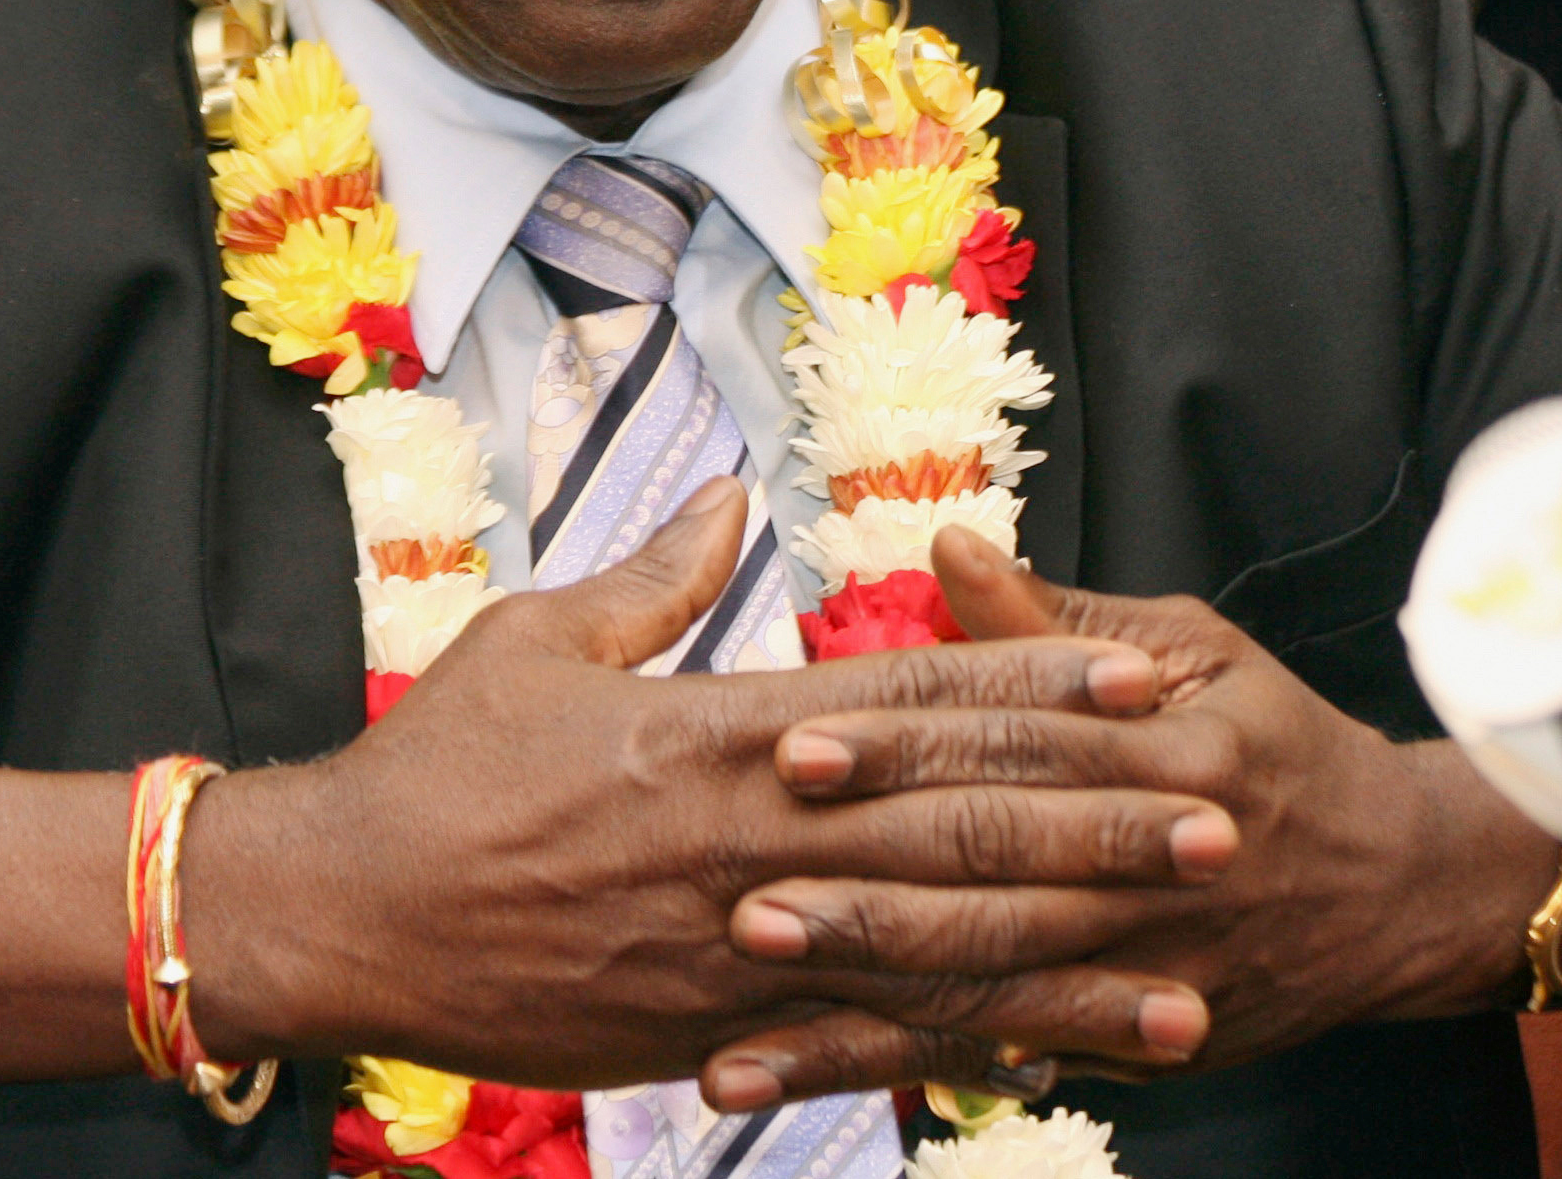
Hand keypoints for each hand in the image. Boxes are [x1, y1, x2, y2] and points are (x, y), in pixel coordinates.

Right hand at [179, 481, 1240, 1099]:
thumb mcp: (536, 639)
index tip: (1143, 669)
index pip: (912, 695)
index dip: (1037, 680)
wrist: (341, 916)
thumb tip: (731, 498)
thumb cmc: (433, 766)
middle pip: (953, 821)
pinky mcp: (710, 1030)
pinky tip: (1052, 1063)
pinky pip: (858, 1041)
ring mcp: (736, 943)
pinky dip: (961, 1052)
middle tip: (1220, 815)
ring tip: (1186, 967)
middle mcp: (749, 836)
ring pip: (930, 948)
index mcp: (716, 725)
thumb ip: (651, 576)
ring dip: (1069, 959)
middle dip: (1096, 819)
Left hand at [704, 527, 1561, 1102]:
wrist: (1406, 885)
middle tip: (741, 898)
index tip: (795, 742)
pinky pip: (1012, 1051)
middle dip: (865, 893)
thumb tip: (947, 545)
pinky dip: (916, 1069)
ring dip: (863, 1006)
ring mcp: (1151, 967)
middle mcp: (1157, 865)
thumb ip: (1057, 620)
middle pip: (996, 877)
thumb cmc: (1276, 741)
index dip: (905, 747)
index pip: (1016, 743)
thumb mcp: (1195, 651)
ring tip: (745, 1016)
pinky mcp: (1141, 1038)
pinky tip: (822, 1075)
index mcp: (1169, 747)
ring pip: (992, 985)